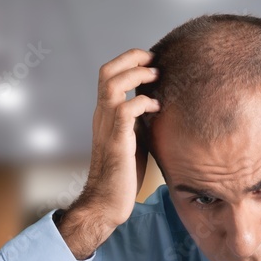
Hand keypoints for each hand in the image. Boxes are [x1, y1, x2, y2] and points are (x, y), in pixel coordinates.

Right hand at [58, 48, 159, 258]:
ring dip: (137, 75)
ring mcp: (107, 127)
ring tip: (155, 77)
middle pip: (106, 71)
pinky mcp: (117, 141)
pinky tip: (156, 108)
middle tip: (154, 61)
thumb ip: (139, 121)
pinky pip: (125, 110)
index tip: (150, 60)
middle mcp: (102, 116)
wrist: (107, 202)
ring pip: (112, 84)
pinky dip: (142, 102)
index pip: (108, 74)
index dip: (128, 61)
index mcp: (104, 114)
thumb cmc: (122, 174)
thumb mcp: (134, 139)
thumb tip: (158, 105)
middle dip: (131, 59)